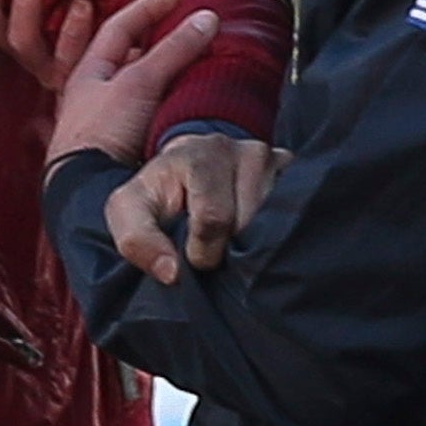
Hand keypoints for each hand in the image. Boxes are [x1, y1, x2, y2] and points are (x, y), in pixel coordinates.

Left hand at [49, 0, 223, 176]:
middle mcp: (97, 94)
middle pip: (130, 56)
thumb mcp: (139, 83)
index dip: (149, 6)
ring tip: (194, 60)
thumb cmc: (100, 134)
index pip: (121, 25)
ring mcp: (109, 122)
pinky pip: (150, 113)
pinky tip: (185, 102)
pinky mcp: (124, 147)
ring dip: (165, 71)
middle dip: (157, 38)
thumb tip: (207, 17)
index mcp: (90, 71)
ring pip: (141, 86)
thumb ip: (174, 50)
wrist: (87, 191)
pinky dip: (168, 101)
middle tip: (188, 24)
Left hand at [102, 129, 281, 284]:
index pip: (215, 219)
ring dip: (253, 244)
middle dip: (230, 248)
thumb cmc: (159, 194)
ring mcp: (279, 163)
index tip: (192, 254)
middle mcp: (249, 152)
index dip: (202, 250)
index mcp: (204, 154)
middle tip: (215, 246)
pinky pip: (296, 220)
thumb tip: (173, 273)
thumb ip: (137, 240)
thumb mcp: (129, 212)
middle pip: (249, 225)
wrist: (191, 171)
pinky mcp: (297, 177)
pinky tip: (257, 234)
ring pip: (274, 226)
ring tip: (234, 238)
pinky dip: (275, 237)